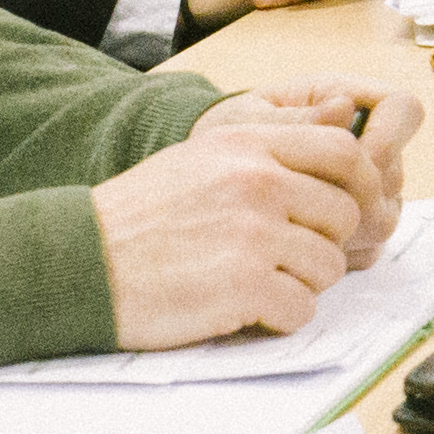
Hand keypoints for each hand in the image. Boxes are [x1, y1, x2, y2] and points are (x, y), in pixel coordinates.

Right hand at [91, 103, 395, 345]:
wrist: (79, 263)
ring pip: (328, 267)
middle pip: (344, 215)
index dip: (354, 185)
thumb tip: (344, 116)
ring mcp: (253, 235)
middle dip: (323, 242)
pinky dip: (279, 317)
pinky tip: (243, 309)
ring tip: (254, 282)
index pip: (343, 151)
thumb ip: (271, 145)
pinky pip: (301, 309)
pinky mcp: (243, 287)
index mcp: (247, 144)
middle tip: (283, 257)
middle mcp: (257, 182)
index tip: (336, 212)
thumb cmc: (140, 215)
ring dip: (300, 283)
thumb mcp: (203, 157)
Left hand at [205, 74, 418, 262]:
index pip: (404, 110)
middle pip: (395, 175)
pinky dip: (337, 251)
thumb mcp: (250, 119)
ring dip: (344, 227)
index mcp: (351, 101)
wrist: (210, 175)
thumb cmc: (231, 135)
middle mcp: (369, 147)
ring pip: (385, 217)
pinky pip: (368, 248)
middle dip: (356, 194)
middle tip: (306, 202)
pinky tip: (298, 242)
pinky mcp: (357, 228)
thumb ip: (296, 118)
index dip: (390, 135)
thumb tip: (343, 108)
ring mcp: (367, 191)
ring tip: (292, 223)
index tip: (352, 156)